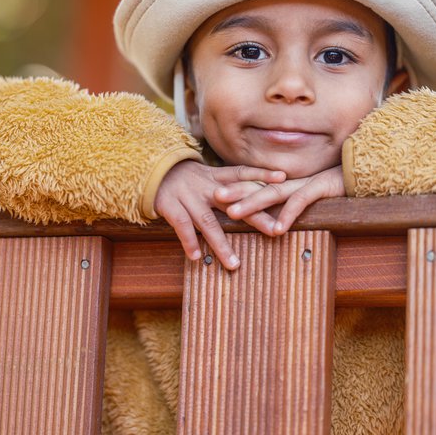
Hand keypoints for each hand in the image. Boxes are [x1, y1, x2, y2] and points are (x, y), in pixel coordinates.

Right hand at [154, 160, 285, 269]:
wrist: (152, 170)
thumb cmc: (186, 179)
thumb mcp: (208, 177)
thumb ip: (230, 187)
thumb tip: (258, 198)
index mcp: (216, 177)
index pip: (242, 173)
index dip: (262, 174)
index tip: (283, 179)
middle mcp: (205, 186)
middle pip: (233, 202)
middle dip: (255, 216)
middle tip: (276, 230)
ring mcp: (187, 196)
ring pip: (207, 221)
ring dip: (221, 244)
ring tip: (234, 264)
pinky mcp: (169, 205)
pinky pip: (181, 225)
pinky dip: (189, 241)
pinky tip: (196, 257)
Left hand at [216, 165, 344, 235]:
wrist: (364, 171)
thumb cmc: (338, 184)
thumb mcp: (311, 193)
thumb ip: (294, 199)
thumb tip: (276, 214)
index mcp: (287, 182)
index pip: (257, 183)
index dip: (236, 186)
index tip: (215, 191)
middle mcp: (291, 181)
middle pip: (258, 185)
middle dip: (235, 191)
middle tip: (214, 196)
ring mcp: (304, 183)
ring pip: (273, 193)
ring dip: (252, 204)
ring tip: (234, 214)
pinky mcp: (321, 188)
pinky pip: (301, 202)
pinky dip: (289, 214)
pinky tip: (278, 228)